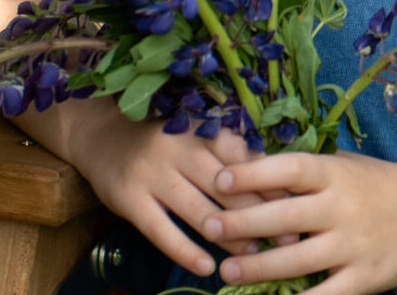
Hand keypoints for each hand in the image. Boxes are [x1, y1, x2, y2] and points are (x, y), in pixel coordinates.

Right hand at [59, 103, 285, 278]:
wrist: (99, 134)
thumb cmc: (160, 139)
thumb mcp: (194, 134)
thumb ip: (230, 152)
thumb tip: (281, 186)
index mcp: (199, 129)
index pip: (244, 160)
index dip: (272, 187)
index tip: (297, 209)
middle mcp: (177, 148)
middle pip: (227, 190)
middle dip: (260, 218)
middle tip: (285, 242)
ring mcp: (152, 174)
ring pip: (200, 213)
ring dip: (230, 238)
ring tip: (251, 257)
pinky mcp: (129, 198)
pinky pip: (162, 231)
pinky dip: (186, 252)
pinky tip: (206, 267)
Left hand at [202, 150, 396, 294]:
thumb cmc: (375, 183)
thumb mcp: (341, 164)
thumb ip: (298, 167)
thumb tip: (239, 158)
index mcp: (335, 174)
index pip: (289, 169)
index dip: (253, 173)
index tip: (219, 180)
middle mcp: (344, 208)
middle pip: (286, 217)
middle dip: (243, 223)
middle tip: (209, 228)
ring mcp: (355, 245)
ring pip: (298, 260)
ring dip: (258, 267)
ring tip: (226, 270)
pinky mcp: (365, 278)